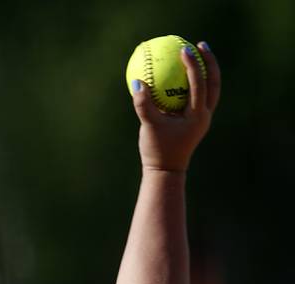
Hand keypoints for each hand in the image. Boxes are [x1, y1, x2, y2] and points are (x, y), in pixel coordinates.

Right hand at [131, 42, 220, 171]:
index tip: (184, 49)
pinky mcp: (194, 122)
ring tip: (195, 56)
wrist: (165, 172)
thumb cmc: (157, 151)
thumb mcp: (148, 127)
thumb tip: (136, 82)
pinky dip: (192, 85)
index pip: (199, 84)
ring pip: (209, 90)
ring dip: (204, 72)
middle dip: (209, 62)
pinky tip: (180, 77)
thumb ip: (143, 104)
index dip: (193, 65)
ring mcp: (201, 119)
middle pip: (213, 83)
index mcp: (197, 116)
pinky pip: (196, 98)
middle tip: (200, 45)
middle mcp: (204, 115)